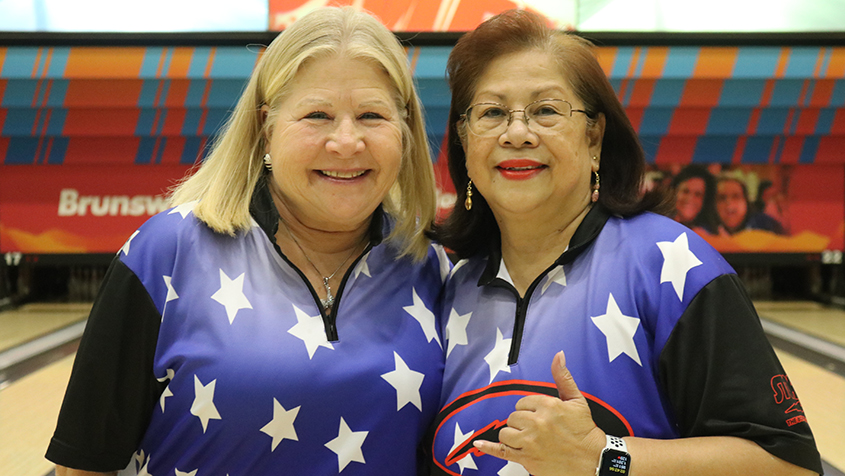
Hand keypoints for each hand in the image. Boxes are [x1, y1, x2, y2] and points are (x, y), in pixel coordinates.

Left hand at [473, 351, 605, 475]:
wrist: (593, 460)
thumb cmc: (585, 430)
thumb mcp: (576, 400)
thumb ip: (563, 377)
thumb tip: (558, 355)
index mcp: (547, 406)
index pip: (522, 402)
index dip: (529, 409)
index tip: (539, 416)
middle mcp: (537, 423)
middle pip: (513, 417)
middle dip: (521, 422)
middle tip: (536, 429)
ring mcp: (530, 442)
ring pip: (506, 433)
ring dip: (513, 435)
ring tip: (527, 439)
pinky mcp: (527, 459)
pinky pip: (501, 451)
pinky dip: (488, 448)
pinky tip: (478, 444)